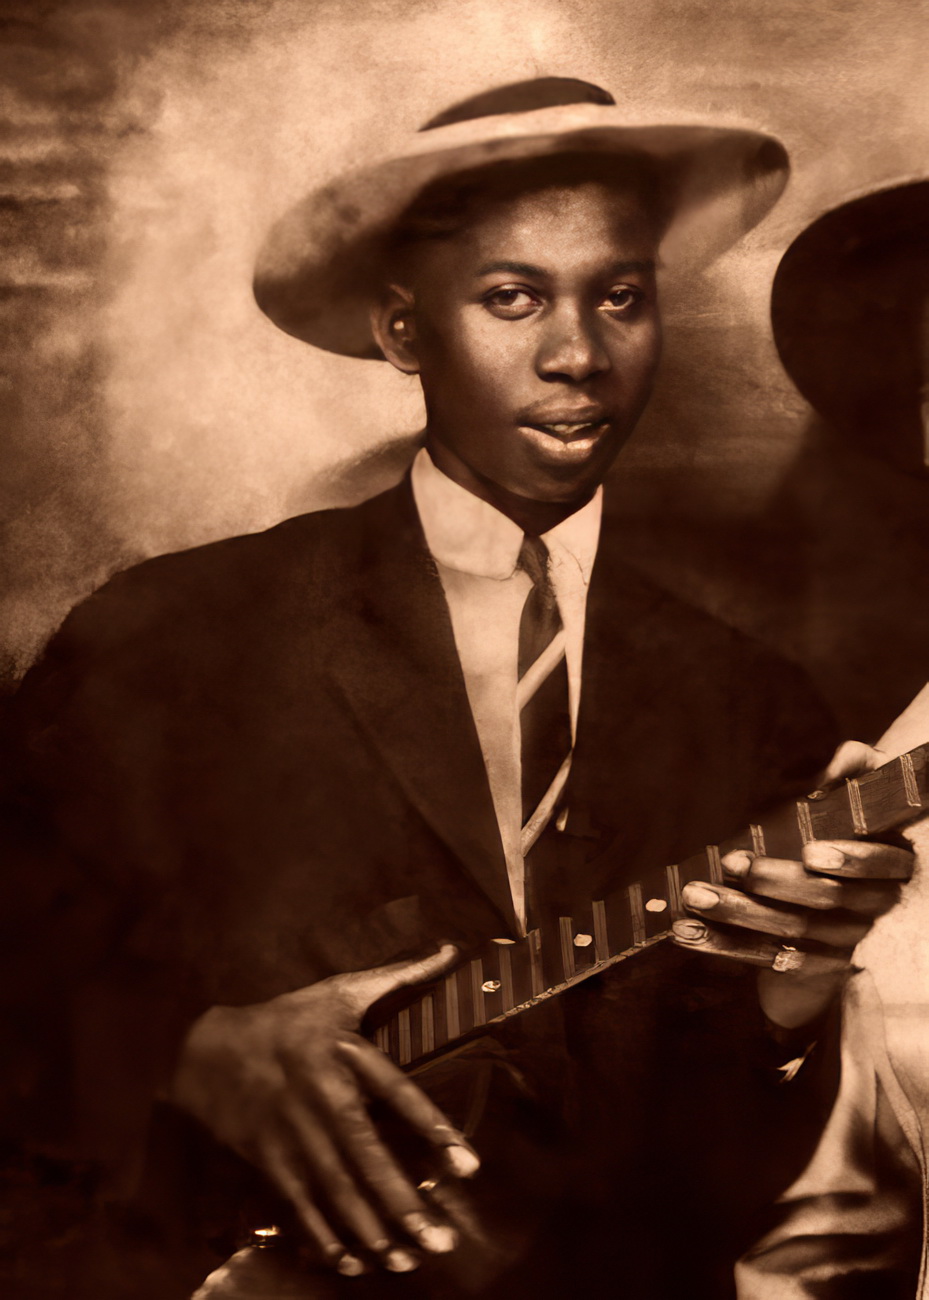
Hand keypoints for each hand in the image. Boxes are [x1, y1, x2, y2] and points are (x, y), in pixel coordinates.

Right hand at [171, 944, 476, 1276]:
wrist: (205, 1049)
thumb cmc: (285, 1020)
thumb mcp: (339, 992)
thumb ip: (398, 976)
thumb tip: (450, 951)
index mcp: (343, 1056)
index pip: (397, 1096)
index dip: (432, 1129)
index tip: (469, 1166)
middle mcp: (321, 1100)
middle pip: (367, 1159)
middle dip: (404, 1204)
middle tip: (441, 1241)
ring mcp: (292, 1136)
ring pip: (337, 1192)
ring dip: (374, 1231)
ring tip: (409, 1260)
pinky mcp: (268, 1161)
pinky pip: (301, 1207)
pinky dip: (325, 1238)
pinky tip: (353, 1263)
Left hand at [672, 742, 913, 1028]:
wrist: (824, 891)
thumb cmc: (836, 829)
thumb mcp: (848, 801)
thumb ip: (854, 776)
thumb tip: (848, 756)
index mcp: (890, 864)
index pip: (882, 866)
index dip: (852, 861)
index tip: (811, 851)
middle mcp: (872, 908)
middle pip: (827, 901)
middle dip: (775, 882)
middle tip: (731, 863)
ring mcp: (841, 942)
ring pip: (792, 933)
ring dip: (739, 916)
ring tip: (695, 896)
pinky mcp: (810, 968)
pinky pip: (766, 960)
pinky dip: (724, 947)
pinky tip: (689, 932)